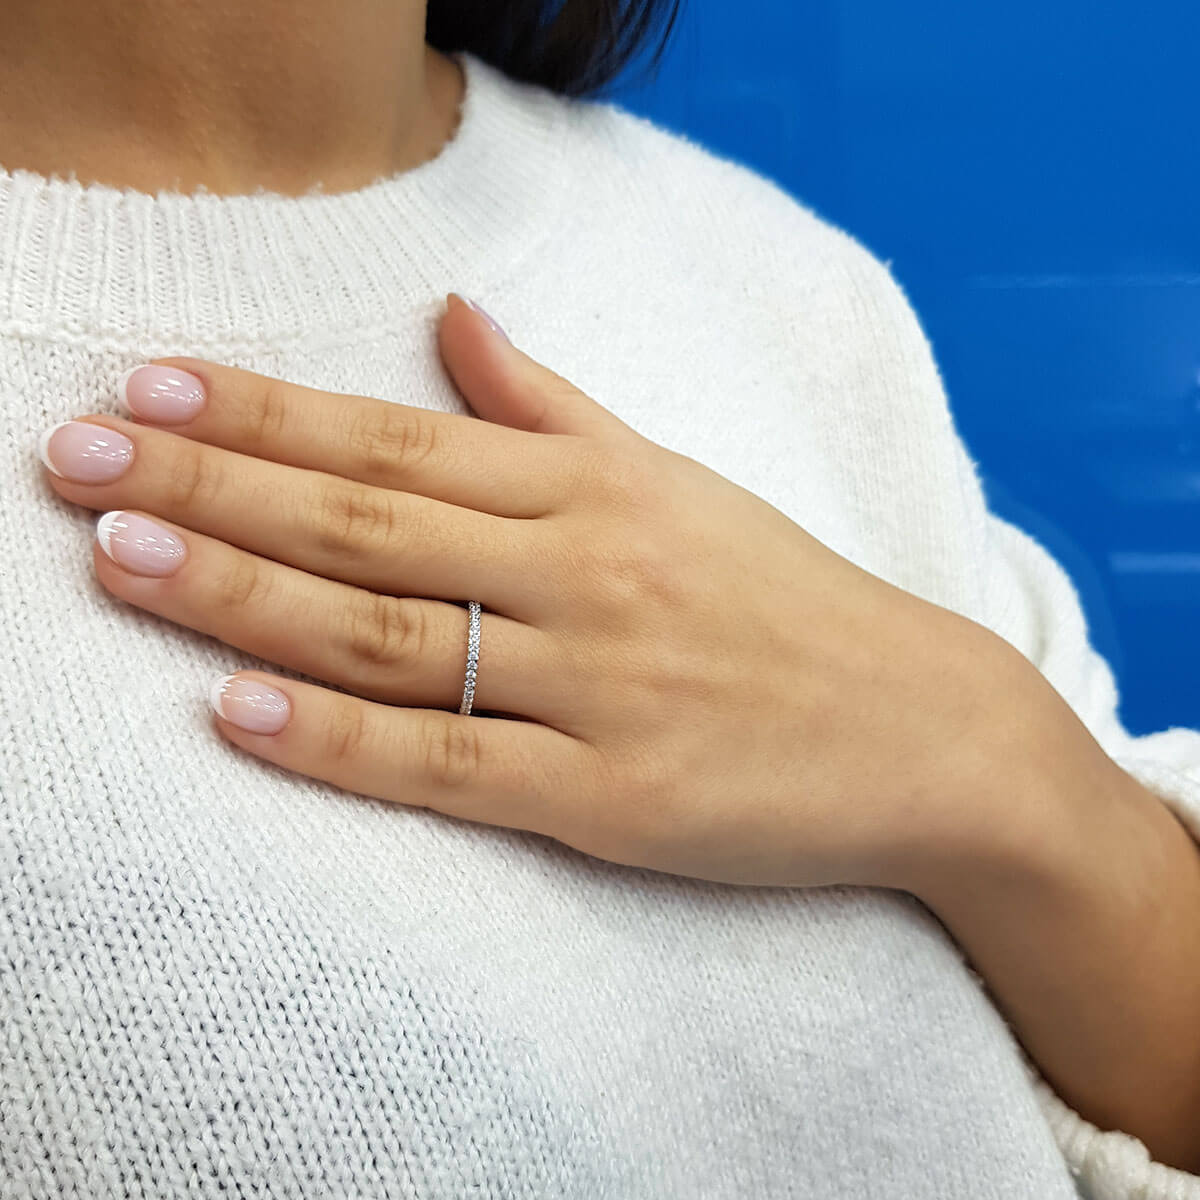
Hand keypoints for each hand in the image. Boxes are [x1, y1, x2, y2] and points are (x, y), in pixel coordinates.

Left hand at [37, 293, 1013, 888]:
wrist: (922, 729)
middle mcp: (587, 575)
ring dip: (245, 599)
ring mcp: (599, 689)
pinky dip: (343, 743)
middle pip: (370, 525)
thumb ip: (555, 407)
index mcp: (598, 491)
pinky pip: (454, 767)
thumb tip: (455, 319)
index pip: (398, 441)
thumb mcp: (676, 481)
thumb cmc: (786, 599)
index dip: (265, 415)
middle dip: (213, 490)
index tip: (149, 389)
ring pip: (393, 635)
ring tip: (122, 563)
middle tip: (77, 461)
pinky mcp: (613, 799)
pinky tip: (241, 713)